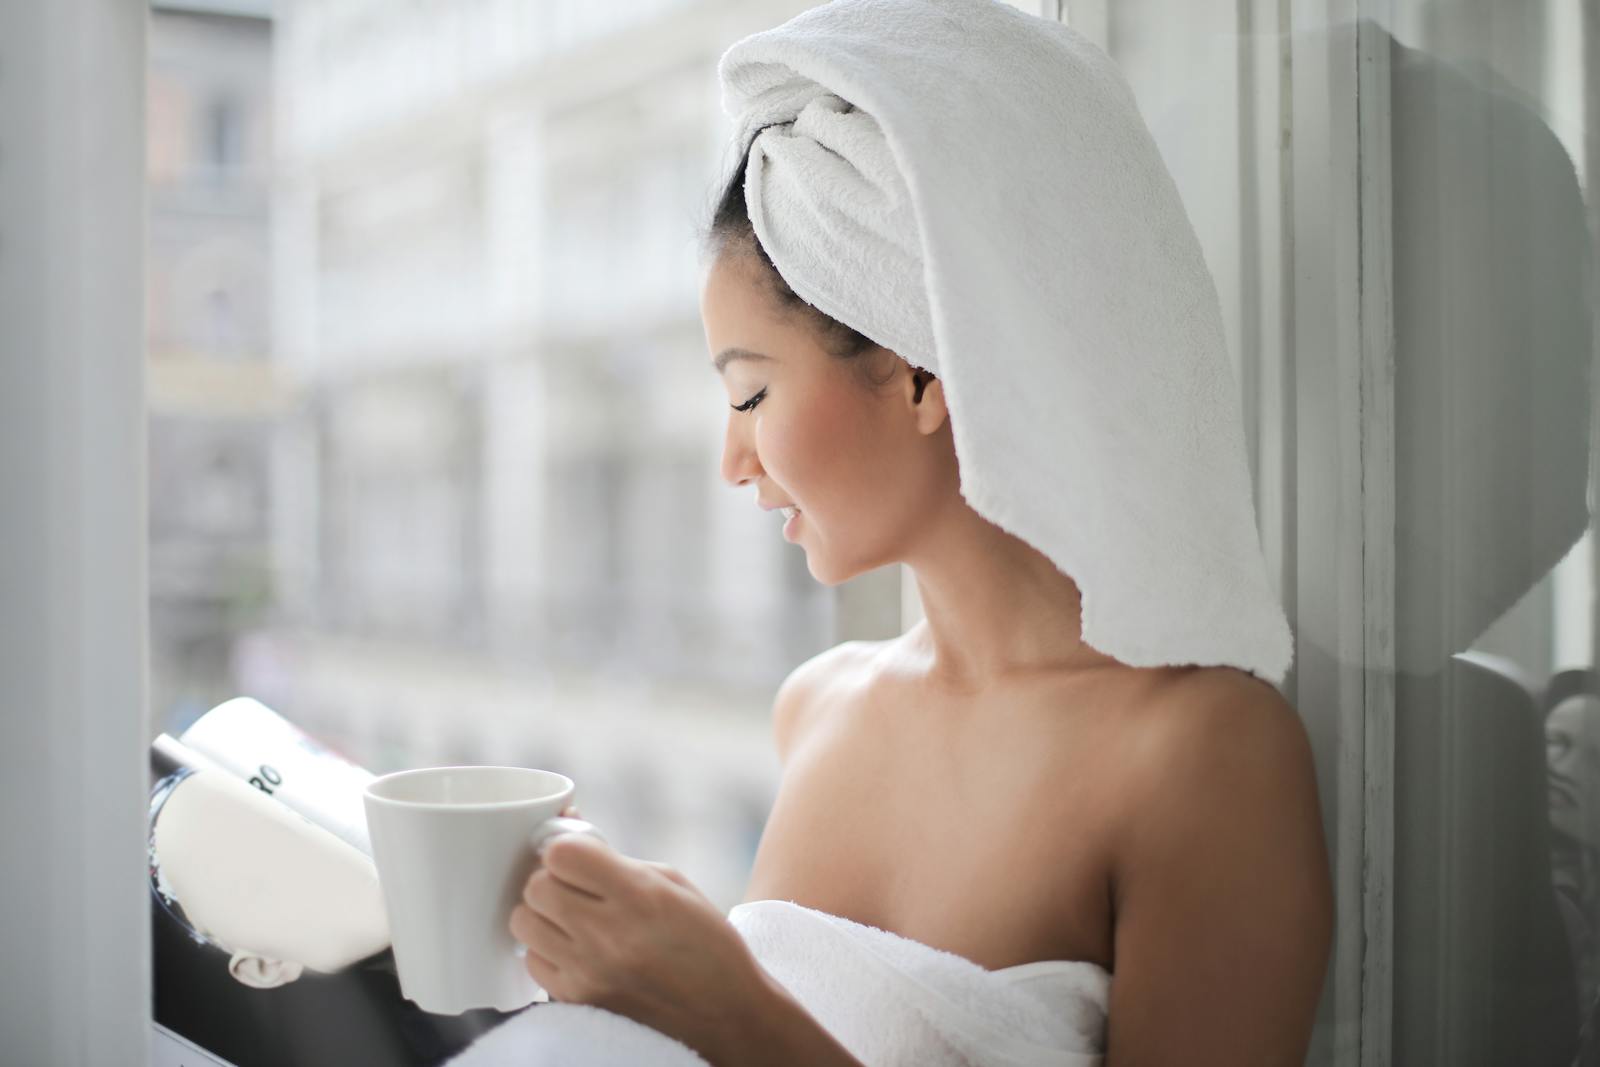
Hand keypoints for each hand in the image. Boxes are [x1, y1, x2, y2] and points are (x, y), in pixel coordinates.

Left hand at [508, 828, 765, 1064]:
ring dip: (542, 913)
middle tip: (575, 885)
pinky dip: (546, 950)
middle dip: (552, 877)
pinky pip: (532, 962)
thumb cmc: (705, 941)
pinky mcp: (577, 1000)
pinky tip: (575, 948)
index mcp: (638, 896)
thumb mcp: (673, 883)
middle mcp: (608, 935)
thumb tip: (569, 834)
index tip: (579, 856)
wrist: (724, 1011)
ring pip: (523, 923)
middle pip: (536, 886)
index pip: (561, 854)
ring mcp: (588, 972)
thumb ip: (617, 861)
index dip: (565, 847)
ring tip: (571, 916)